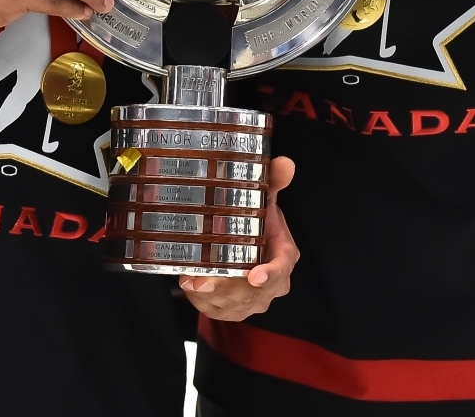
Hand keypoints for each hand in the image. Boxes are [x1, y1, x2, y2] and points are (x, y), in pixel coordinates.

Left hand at [179, 157, 297, 321]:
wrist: (248, 243)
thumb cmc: (259, 222)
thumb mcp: (265, 199)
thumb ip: (273, 182)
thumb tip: (285, 163)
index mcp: (284, 256)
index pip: (281, 268)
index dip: (270, 275)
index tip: (254, 276)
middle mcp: (272, 283)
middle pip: (253, 293)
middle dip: (227, 289)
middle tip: (202, 282)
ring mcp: (254, 299)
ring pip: (235, 305)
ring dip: (211, 298)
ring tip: (189, 283)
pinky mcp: (236, 308)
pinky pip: (220, 312)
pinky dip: (203, 304)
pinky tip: (189, 288)